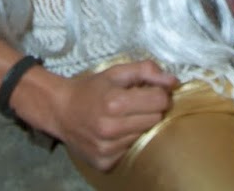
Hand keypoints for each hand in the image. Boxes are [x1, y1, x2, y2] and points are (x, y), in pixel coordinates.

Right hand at [35, 60, 177, 171]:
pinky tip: (114, 133)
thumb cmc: (90, 89)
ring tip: (122, 118)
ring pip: (144, 136)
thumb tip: (174, 81)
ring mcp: (107, 149)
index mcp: (114, 102)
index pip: (160, 101)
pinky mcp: (104, 163)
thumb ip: (146, 71)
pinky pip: (130, 151)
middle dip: (150, 109)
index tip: (149, 91)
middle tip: (134, 104)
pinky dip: (126, 141)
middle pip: (155, 120)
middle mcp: (110, 128)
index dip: (158, 93)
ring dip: (138, 126)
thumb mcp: (115, 72)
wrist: (59, 111)